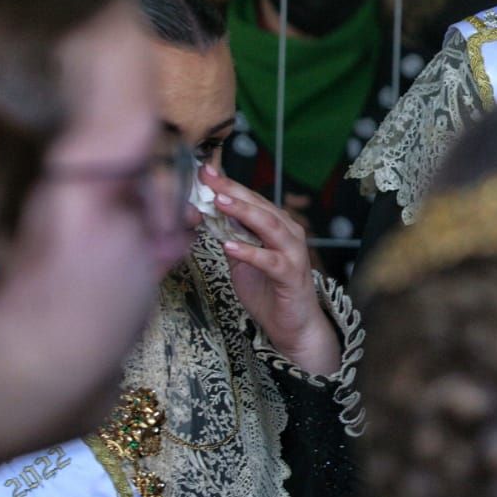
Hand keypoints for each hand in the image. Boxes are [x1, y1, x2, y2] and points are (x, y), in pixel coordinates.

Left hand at [202, 166, 341, 375]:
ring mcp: (293, 253)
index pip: (251, 199)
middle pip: (260, 206)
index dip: (228, 184)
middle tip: (208, 177)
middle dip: (233, 190)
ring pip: (269, 226)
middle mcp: (288, 234)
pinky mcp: (291, 276)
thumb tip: (208, 215)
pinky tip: (229, 245)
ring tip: (220, 202)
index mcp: (276, 226)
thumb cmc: (268, 292)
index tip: (203, 171)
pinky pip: (270, 260)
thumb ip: (232, 237)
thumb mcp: (243, 261)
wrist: (293, 325)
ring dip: (244, 213)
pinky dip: (250, 252)